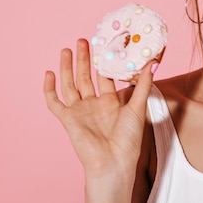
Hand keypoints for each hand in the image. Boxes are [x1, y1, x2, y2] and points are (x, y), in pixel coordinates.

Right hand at [43, 39, 154, 178]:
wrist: (113, 162)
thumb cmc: (128, 140)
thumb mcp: (138, 107)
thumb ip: (143, 85)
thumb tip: (153, 63)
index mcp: (110, 102)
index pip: (105, 76)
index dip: (104, 61)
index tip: (104, 44)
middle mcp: (93, 105)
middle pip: (86, 76)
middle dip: (84, 59)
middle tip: (83, 40)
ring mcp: (80, 111)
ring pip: (70, 84)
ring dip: (68, 68)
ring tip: (67, 49)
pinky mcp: (68, 120)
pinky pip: (54, 102)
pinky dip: (50, 89)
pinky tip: (49, 73)